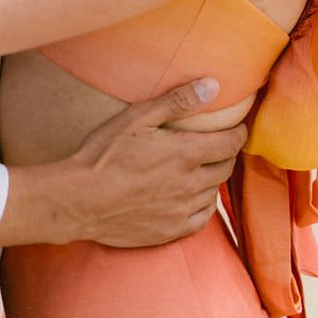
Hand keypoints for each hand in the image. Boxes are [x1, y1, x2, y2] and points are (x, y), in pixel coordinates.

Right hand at [0, 78, 247, 249]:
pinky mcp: (170, 232)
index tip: (239, 127)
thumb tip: (213, 86)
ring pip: (214, 194)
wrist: (79, 200)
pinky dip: (204, 205)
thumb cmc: (104, 154)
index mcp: (186, 154)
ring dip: (215, 179)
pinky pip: (201, 219)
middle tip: (221, 144)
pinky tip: (194, 197)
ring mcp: (181, 212)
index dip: (239, 133)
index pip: (230, 144)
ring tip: (206, 168)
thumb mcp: (137, 117)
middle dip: (228, 154)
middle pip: (225, 169)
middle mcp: (190, 185)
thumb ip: (178, 101)